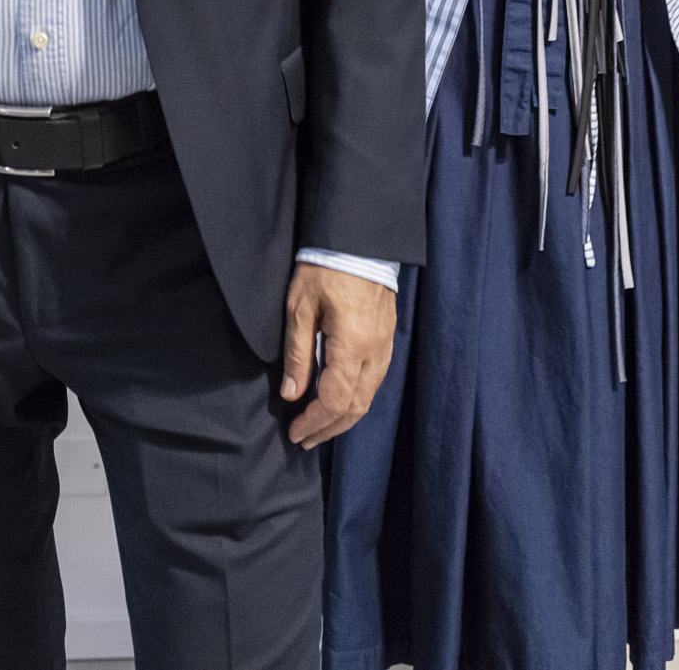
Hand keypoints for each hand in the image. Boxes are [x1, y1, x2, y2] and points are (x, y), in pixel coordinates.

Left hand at [281, 262, 395, 449]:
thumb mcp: (300, 307)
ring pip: (369, 398)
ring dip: (344, 418)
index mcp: (352, 346)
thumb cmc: (325, 268)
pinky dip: (356, 399)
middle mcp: (374, 353)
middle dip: (329, 428)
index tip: (295, 432)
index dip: (314, 422)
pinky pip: (374, 382)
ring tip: (319, 427)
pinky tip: (340, 401)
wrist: (360, 240)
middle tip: (305, 439)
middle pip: (356, 407)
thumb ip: (297, 353)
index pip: (335, 401)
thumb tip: (292, 394)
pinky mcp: (387, 340)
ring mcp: (385, 347)